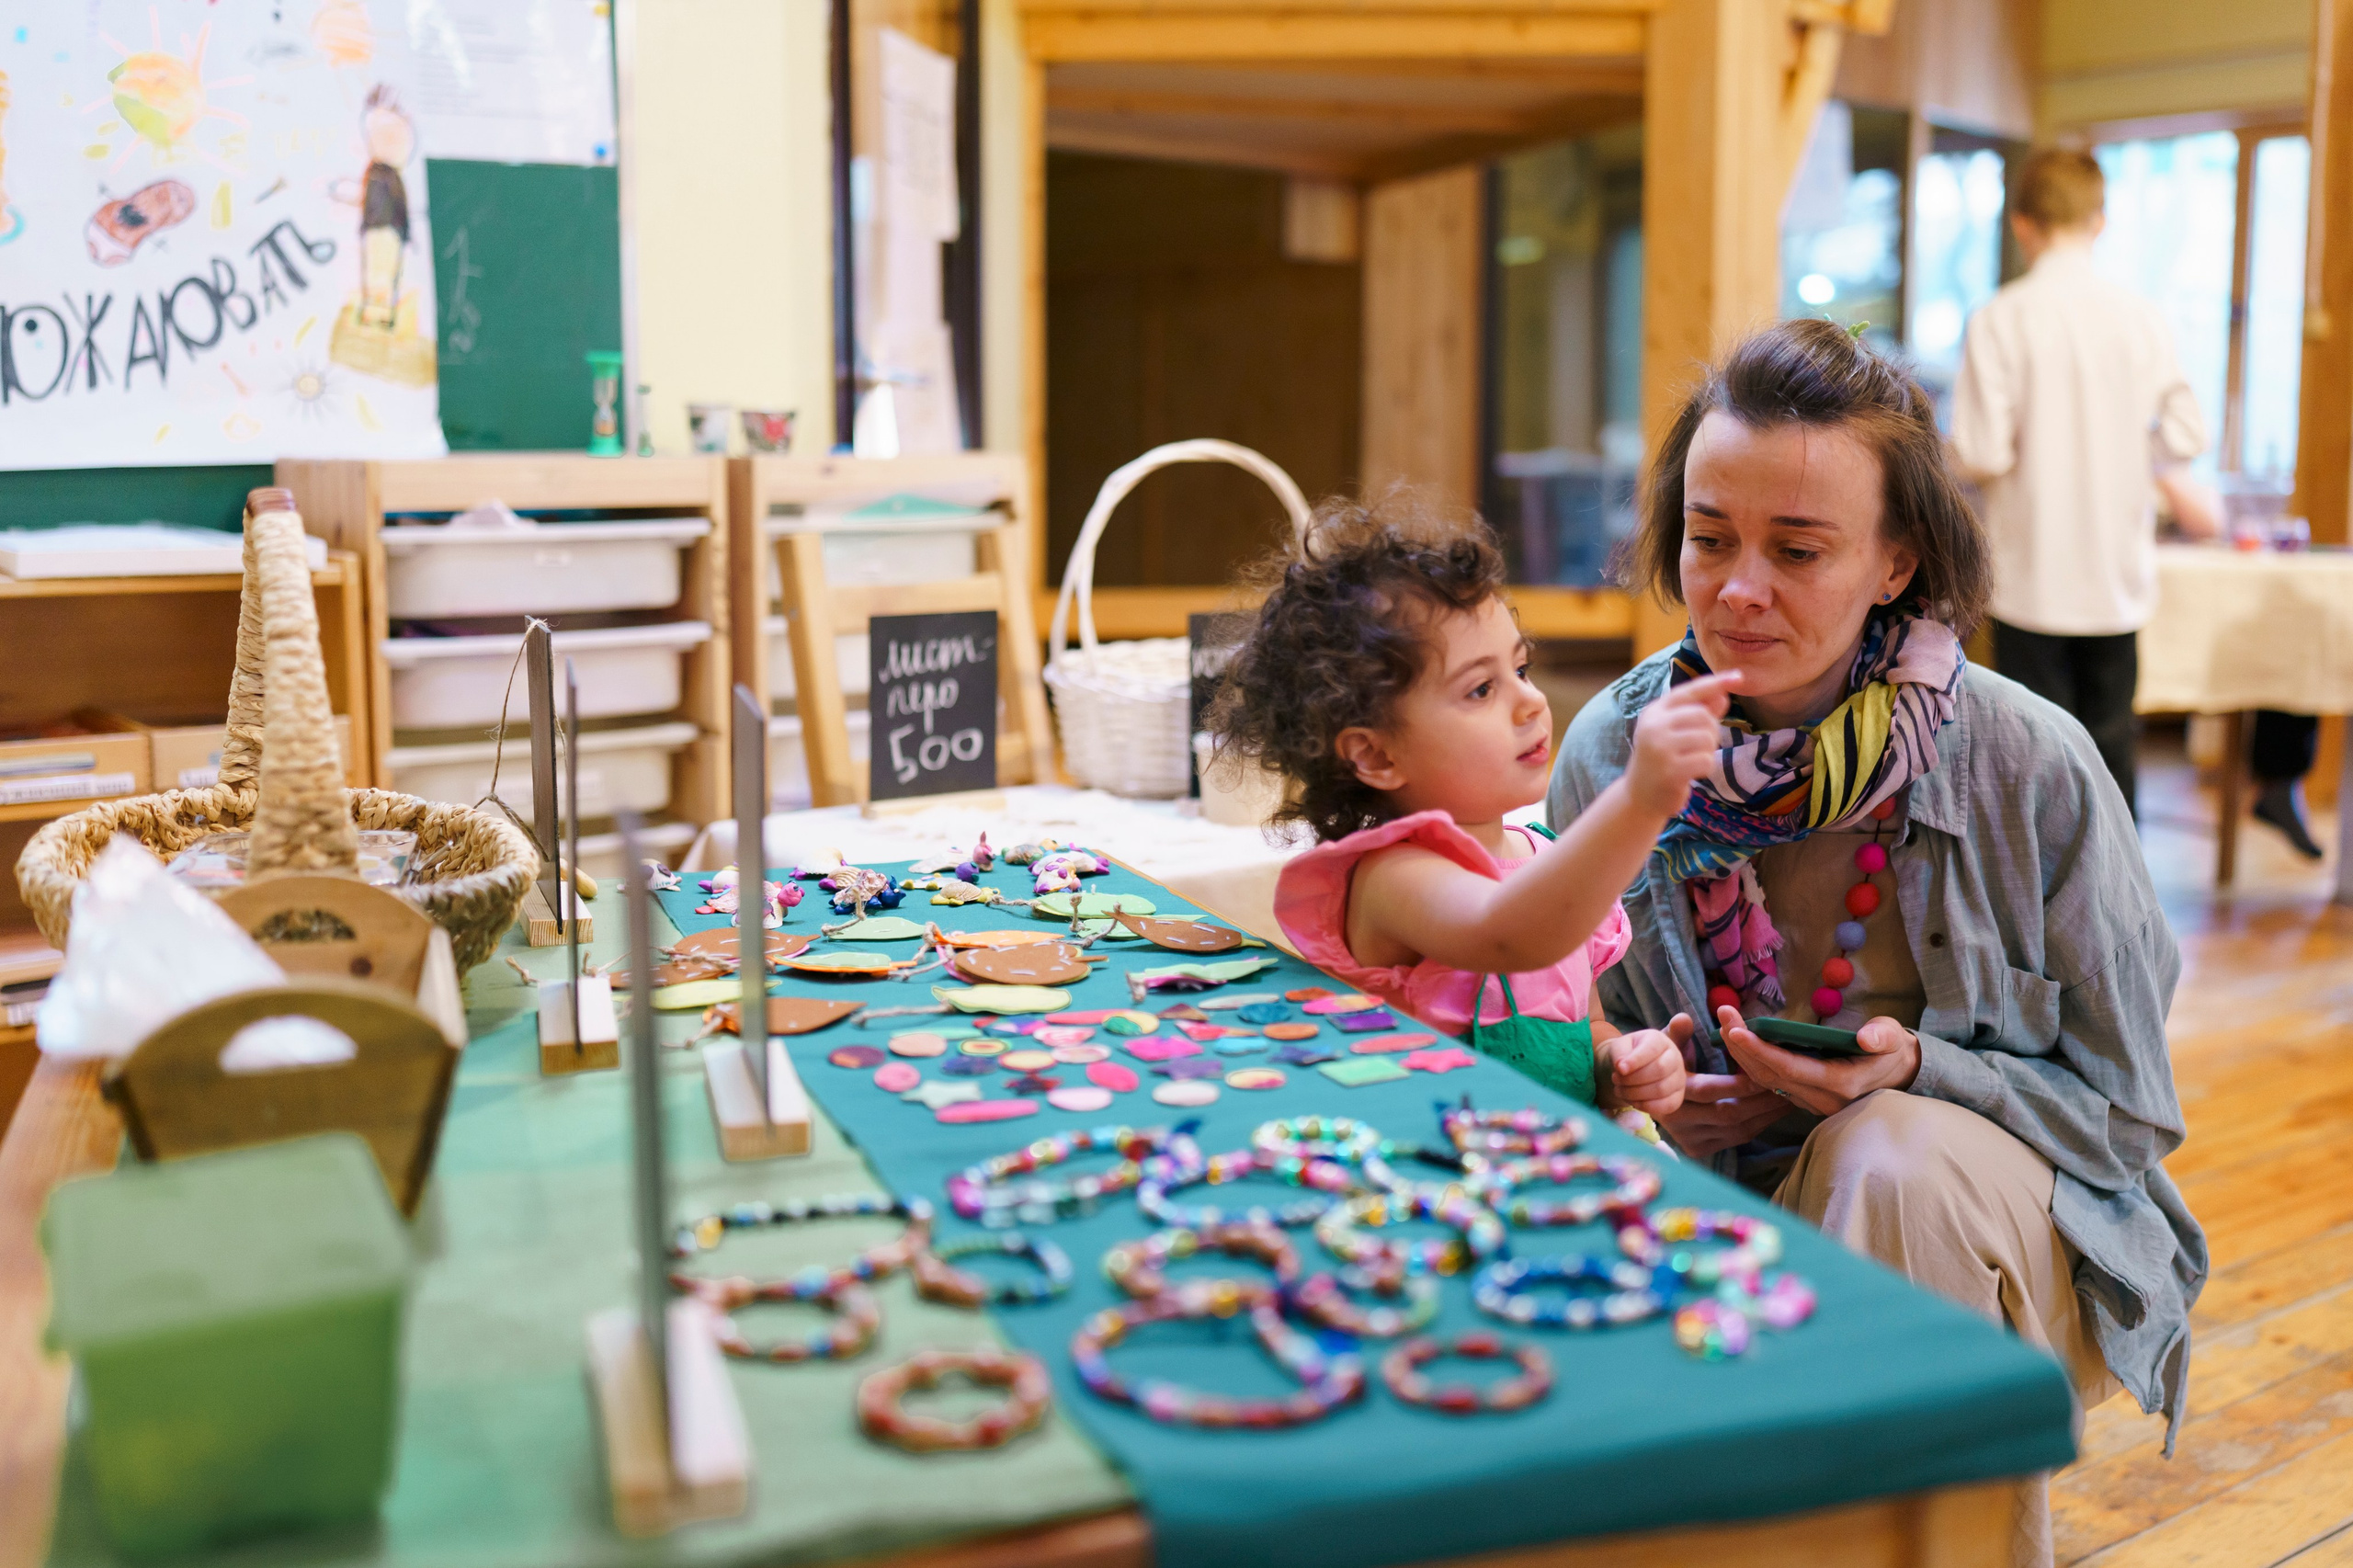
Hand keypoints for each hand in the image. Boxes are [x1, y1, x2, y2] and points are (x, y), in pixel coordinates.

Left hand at [1599, 1026, 1687, 1117]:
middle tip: (1615, 1080)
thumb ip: (1619, 1053)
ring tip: (1619, 1091)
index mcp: (1660, 1041)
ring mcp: (1679, 1078)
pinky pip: (1667, 1106)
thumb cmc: (1627, 1054)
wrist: (1632, 1068)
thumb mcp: (1619, 1046)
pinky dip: (1647, 1106)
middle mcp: (1675, 1057)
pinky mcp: (1678, 1097)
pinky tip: (1633, 1102)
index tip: (1619, 1069)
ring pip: (1662, 1089)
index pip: (1652, 1049)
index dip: (1635, 1060)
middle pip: (1660, 1069)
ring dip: (1636, 1093)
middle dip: (1633, 1078)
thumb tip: (1621, 1067)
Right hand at [1626, 671, 1740, 818]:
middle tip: (1699, 746)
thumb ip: (1698, 712)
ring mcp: (1660, 748)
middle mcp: (1654, 726)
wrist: (1639, 795)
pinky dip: (1705, 768)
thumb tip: (1722, 694)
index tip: (1738, 676)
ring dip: (1708, 751)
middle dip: (1710, 731)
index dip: (1716, 683)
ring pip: (1706, 738)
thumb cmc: (1662, 758)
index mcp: (1655, 711)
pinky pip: (1706, 760)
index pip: (1690, 691)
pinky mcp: (1670, 771)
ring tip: (1693, 759)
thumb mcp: (1676, 731)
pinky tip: (1692, 773)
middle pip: (1703, 715)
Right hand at [1633, 1013, 1784, 1157]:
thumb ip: (1677, 1033)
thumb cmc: (1661, 1063)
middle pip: (1729, 1114)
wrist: (1641, 1095)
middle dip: (1762, 1102)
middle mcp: (1678, 1121)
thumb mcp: (1664, 1045)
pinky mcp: (1698, 1150)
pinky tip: (1773, 1112)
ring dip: (1766, 1116)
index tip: (1764, 1073)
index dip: (1738, 1084)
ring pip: (1737, 1131)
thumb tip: (1684, 1018)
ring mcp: (1688, 1139)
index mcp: (1670, 1092)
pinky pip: (1736, 1140)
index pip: (1709, 1091)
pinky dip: (1758, 1125)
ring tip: (1789, 1098)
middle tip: (1787, 1086)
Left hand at [1714, 1005, 1920, 1116]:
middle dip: (1742, 1046)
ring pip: (1766, 1082)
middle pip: (1769, 1075)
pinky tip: (1739, 1042)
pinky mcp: (1804, 1099)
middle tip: (1723, 1015)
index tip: (1735, 1030)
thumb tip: (1866, 1037)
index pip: (1789, 1069)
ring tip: (1725, 1023)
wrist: (1898, 1075)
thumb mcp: (1893, 1038)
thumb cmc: (1891, 1050)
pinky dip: (1752, 1063)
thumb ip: (1882, 1037)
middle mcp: (1820, 1099)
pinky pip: (1771, 1084)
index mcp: (1839, 1084)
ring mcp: (1811, 1103)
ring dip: (1742, 1054)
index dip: (1759, 1051)